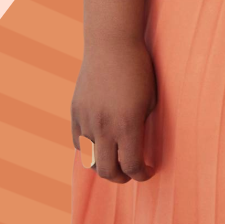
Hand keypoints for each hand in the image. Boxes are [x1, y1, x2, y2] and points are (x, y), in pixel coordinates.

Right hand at [71, 41, 158, 182]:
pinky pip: (79, 143)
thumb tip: (136, 149)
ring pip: (90, 160)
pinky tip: (101, 144)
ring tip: (115, 160)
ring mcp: (87, 120)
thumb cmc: (139, 71)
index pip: (131, 165)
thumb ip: (140, 128)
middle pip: (107, 171)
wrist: (111, 45)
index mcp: (128, 125)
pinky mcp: (75, 113)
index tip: (147, 171)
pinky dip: (89, 149)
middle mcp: (104, 127)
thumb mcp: (149, 101)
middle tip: (131, 173)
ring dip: (103, 164)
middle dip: (121, 178)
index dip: (141, 175)